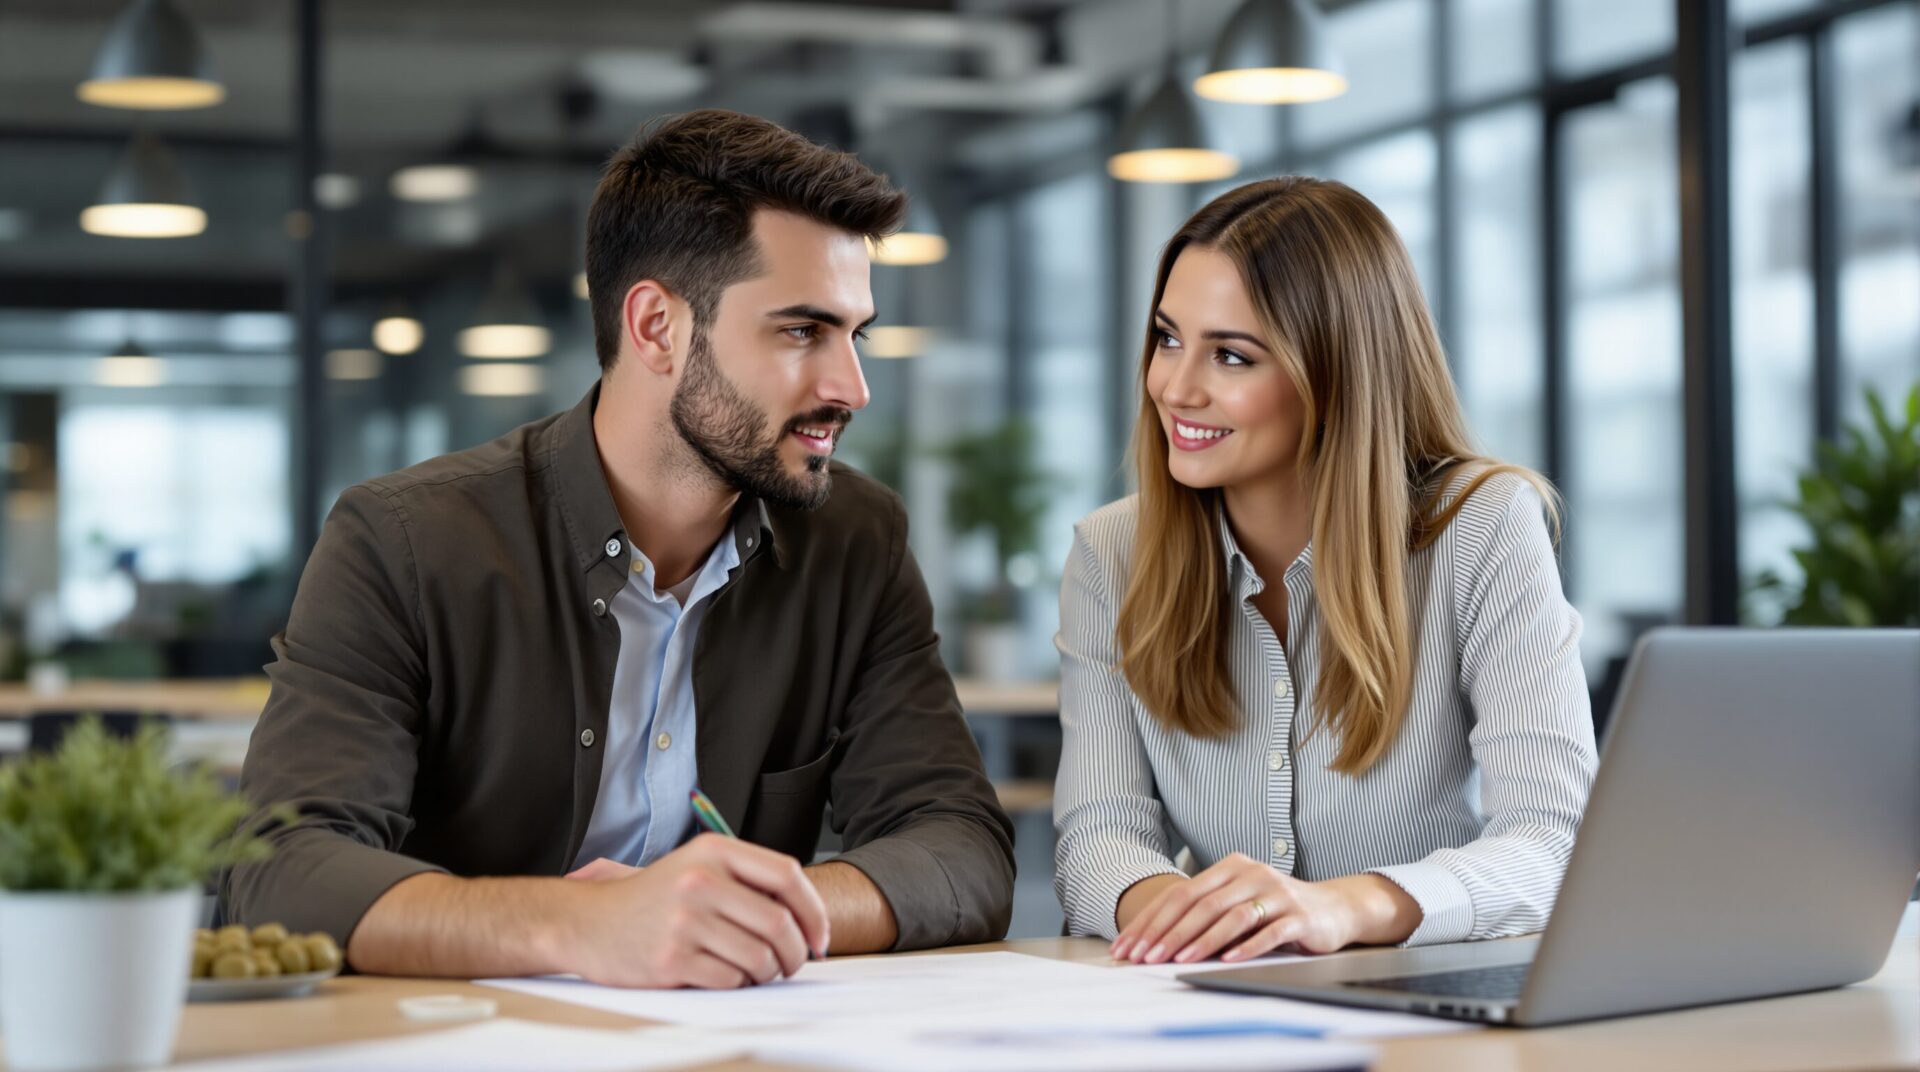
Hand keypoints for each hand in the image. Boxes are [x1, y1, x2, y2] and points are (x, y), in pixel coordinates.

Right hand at [556, 834, 829, 988]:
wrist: (588, 922)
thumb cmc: (654, 898)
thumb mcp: (697, 866)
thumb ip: (747, 880)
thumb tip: (807, 917)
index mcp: (713, 851)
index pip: (787, 875)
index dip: (814, 910)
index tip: (819, 936)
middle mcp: (700, 881)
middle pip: (779, 923)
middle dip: (795, 953)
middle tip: (791, 964)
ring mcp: (685, 920)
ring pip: (759, 958)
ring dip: (766, 972)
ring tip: (755, 970)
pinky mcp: (671, 959)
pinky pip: (730, 980)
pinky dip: (736, 984)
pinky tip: (723, 975)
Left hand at [1112, 855, 1418, 964]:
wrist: (1333, 908)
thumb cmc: (1276, 907)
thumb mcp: (1238, 901)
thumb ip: (1205, 912)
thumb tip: (1155, 939)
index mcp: (1230, 867)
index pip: (1181, 894)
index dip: (1152, 920)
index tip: (1130, 945)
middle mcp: (1251, 874)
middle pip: (1202, 904)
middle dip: (1169, 933)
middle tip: (1145, 957)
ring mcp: (1276, 892)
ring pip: (1231, 917)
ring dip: (1201, 941)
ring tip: (1178, 960)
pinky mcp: (1298, 916)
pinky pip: (1269, 932)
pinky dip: (1246, 946)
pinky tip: (1228, 960)